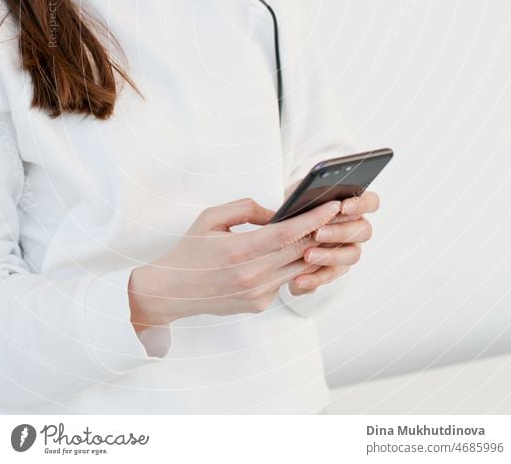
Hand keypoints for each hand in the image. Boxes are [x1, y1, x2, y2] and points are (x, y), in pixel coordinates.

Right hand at [128, 196, 342, 330]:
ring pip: (298, 268)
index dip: (314, 218)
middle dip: (321, 232)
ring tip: (321, 230)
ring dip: (312, 250)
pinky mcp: (259, 305)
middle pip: (300, 251)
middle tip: (338, 215)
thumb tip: (278, 212)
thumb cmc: (191, 249)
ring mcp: (257, 294)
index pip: (288, 234)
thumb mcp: (212, 217)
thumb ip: (248, 208)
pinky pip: (284, 281)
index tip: (333, 206)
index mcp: (240, 251)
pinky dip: (290, 266)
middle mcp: (252, 276)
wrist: (172, 290)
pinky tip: (291, 253)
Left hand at [285, 187, 379, 295]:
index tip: (343, 207)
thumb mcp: (299, 195)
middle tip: (318, 233)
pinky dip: (315, 279)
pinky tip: (299, 279)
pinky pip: (331, 276)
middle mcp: (357, 229)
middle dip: (340, 232)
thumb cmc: (297, 208)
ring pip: (352, 256)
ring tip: (307, 255)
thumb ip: (308, 191)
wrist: (284, 234)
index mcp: (354, 206)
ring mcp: (350, 250)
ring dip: (330, 256)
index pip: (371, 202)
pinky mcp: (336, 270)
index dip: (361, 204)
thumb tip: (310, 192)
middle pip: (363, 231)